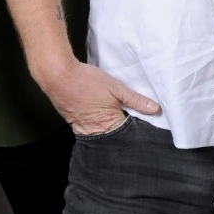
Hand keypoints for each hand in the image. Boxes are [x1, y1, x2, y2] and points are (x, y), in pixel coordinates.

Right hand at [39, 56, 160, 135]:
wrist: (59, 76)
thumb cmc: (87, 81)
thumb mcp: (116, 87)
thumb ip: (135, 100)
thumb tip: (155, 109)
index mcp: (109, 125)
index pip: (129, 134)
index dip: (138, 128)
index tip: (147, 125)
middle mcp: (96, 132)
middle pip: (116, 137)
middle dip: (124, 130)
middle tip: (131, 120)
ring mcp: (84, 130)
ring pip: (103, 134)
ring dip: (111, 128)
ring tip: (116, 116)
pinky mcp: (75, 125)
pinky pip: (91, 130)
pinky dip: (99, 124)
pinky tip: (102, 114)